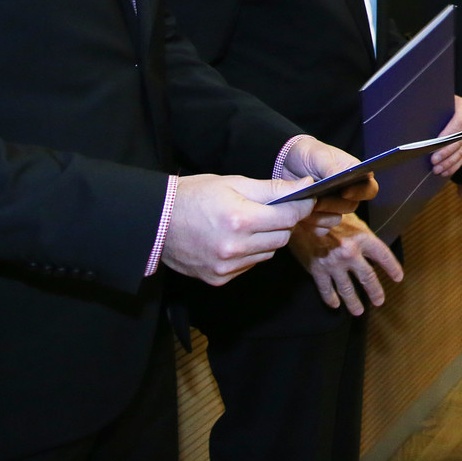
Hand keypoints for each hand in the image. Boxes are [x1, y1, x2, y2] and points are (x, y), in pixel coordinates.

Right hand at [162, 175, 315, 284]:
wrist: (156, 221)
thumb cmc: (195, 195)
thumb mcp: (234, 183)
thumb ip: (272, 188)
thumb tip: (305, 186)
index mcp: (240, 219)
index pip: (289, 216)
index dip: (301, 206)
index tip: (304, 199)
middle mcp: (235, 247)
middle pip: (282, 237)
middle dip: (283, 222)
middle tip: (271, 210)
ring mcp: (226, 266)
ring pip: (268, 253)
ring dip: (266, 238)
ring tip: (248, 223)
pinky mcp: (219, 278)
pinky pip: (250, 264)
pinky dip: (250, 252)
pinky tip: (234, 239)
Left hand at [280, 136, 374, 226]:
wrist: (287, 163)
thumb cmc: (308, 154)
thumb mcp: (319, 155)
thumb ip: (331, 167)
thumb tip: (341, 176)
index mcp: (356, 175)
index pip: (369, 189)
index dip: (360, 193)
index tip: (344, 192)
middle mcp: (348, 193)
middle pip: (351, 207)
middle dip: (332, 204)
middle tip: (316, 198)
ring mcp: (334, 207)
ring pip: (335, 220)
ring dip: (319, 215)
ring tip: (304, 203)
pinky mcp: (320, 218)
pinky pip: (320, 228)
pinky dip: (310, 223)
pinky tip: (300, 213)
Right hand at [288, 213, 402, 315]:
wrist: (300, 215)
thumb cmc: (327, 212)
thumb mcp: (351, 217)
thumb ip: (361, 234)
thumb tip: (369, 247)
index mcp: (362, 237)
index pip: (383, 256)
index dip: (393, 268)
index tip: (398, 277)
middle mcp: (350, 253)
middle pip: (368, 278)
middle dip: (375, 292)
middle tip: (379, 301)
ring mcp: (333, 264)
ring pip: (347, 289)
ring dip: (354, 302)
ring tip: (358, 311)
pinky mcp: (317, 270)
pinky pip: (326, 289)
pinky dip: (331, 299)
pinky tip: (335, 304)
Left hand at [430, 95, 461, 177]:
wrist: (441, 102)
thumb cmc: (434, 102)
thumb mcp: (433, 102)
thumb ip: (429, 110)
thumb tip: (414, 124)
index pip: (458, 123)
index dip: (448, 136)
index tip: (434, 145)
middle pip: (460, 139)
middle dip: (446, 153)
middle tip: (433, 161)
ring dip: (449, 162)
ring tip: (436, 169)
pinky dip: (453, 165)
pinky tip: (444, 171)